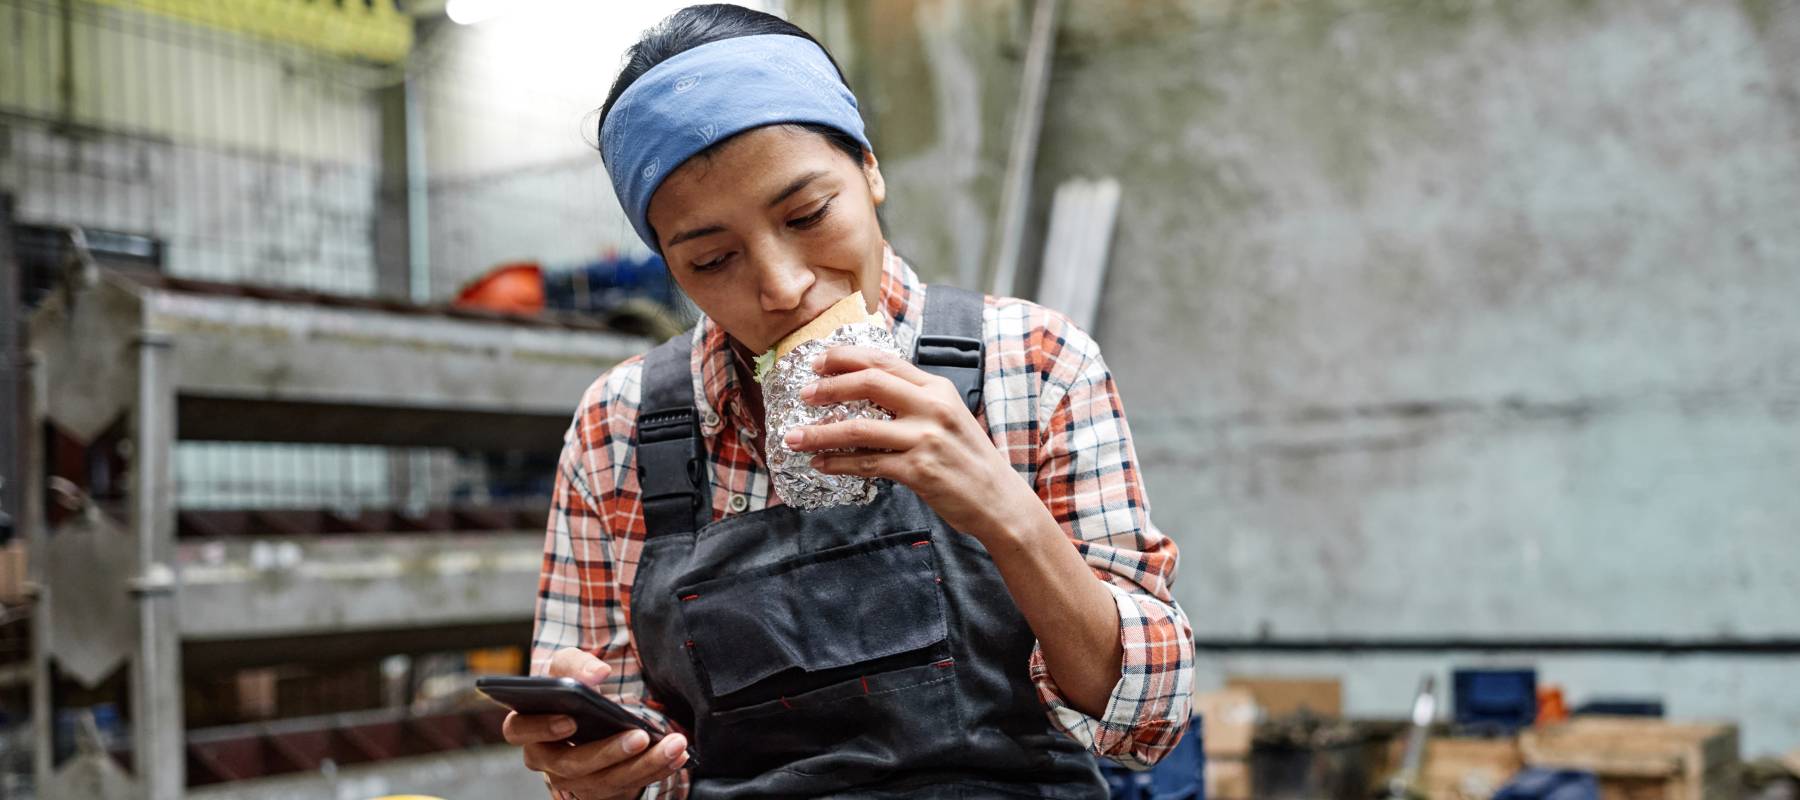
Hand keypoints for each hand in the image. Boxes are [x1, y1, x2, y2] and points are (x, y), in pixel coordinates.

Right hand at [502, 648, 689, 799]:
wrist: (589, 712)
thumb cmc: (571, 686)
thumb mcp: (568, 666)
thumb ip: (576, 664)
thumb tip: (597, 674)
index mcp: (527, 725)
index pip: (520, 730)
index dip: (542, 728)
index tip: (570, 720)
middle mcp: (546, 759)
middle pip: (572, 765)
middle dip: (608, 752)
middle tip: (639, 736)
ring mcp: (573, 780)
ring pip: (605, 782)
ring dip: (642, 765)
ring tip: (674, 745)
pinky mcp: (601, 788)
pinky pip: (627, 786)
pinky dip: (655, 770)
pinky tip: (677, 755)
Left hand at [785, 345, 1039, 542]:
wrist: (999, 500)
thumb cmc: (969, 459)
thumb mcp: (948, 417)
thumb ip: (913, 402)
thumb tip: (867, 392)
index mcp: (936, 388)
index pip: (883, 361)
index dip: (845, 358)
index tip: (818, 362)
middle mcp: (932, 407)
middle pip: (868, 382)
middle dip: (828, 386)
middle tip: (803, 393)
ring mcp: (925, 438)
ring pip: (859, 427)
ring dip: (820, 432)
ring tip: (793, 437)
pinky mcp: (919, 470)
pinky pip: (867, 463)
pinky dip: (838, 463)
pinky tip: (820, 464)